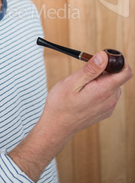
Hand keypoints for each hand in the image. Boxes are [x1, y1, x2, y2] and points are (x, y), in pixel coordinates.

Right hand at [8, 51, 132, 182]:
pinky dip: (99, 89)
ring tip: (82, 84)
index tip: (105, 57)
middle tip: (85, 72)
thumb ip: (90, 69)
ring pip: (112, 85)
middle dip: (104, 70)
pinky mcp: (105, 111)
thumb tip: (104, 56)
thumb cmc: (61, 104)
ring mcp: (108, 107)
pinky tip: (84, 93)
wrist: (57, 126)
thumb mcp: (72, 82)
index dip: (119, 61)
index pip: (126, 72)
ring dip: (101, 80)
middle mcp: (110, 100)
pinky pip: (108, 94)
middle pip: (117, 77)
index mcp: (104, 91)